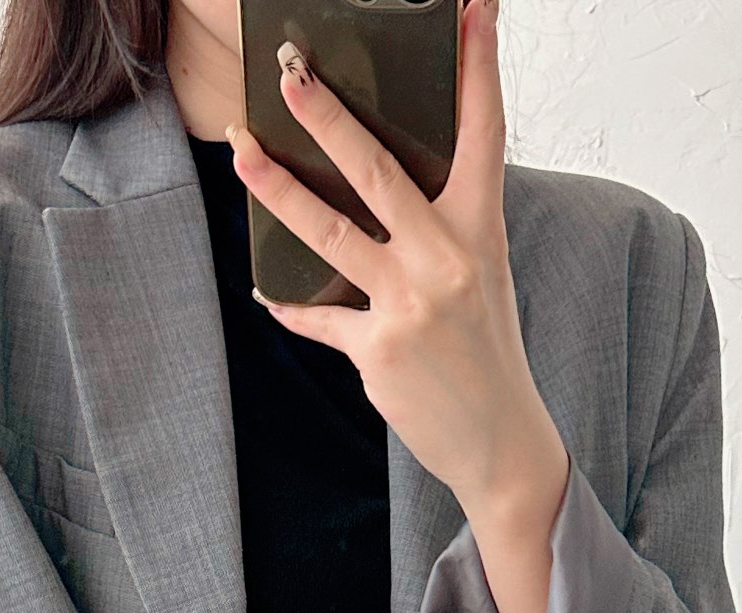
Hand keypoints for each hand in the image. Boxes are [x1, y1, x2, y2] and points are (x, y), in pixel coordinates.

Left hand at [223, 0, 569, 516]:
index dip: (478, 65)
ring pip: (331, 231)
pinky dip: (290, 304)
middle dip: (329, 117)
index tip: (474, 5)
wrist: (499, 440)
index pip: (483, 132)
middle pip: (377, 171)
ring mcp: (410, 304)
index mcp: (480, 230)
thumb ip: (438, 230)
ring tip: (241, 151)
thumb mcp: (480, 278)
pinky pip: (319, 315)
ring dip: (278, 188)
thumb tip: (378, 189)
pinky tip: (266, 294)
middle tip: (291, 72)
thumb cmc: (485, 354)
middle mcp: (446, 259)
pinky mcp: (378, 349)